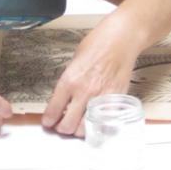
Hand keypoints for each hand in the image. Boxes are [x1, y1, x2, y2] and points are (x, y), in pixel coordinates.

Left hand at [42, 22, 140, 136]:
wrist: (121, 39)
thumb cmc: (98, 44)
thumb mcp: (74, 61)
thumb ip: (69, 81)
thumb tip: (63, 98)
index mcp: (69, 80)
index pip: (53, 110)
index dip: (49, 120)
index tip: (49, 122)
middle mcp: (83, 92)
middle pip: (67, 126)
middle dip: (62, 128)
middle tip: (63, 125)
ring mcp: (100, 98)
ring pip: (85, 129)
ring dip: (80, 130)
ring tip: (79, 124)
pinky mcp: (116, 100)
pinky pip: (104, 123)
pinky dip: (99, 125)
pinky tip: (96, 120)